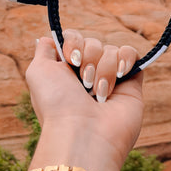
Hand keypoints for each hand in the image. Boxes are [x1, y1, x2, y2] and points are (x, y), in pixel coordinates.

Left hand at [25, 31, 143, 170]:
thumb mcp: (38, 72)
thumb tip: (49, 38)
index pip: (74, 38)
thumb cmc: (57, 104)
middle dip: (88, 58)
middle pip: (93, 42)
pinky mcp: (132, 83)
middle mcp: (89, 73)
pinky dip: (125, 60)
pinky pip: (131, 53)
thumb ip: (44, 50)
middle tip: (84, 82)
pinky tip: (120, 75)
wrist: (83, 133)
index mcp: (67, 71)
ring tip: (99, 93)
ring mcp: (111, 78)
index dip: (74, 42)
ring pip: (111, 49)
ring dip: (103, 68)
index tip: (71, 59)